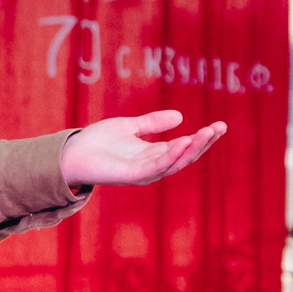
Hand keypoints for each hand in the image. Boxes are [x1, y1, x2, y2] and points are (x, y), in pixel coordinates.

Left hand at [60, 109, 225, 187]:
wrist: (72, 152)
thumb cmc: (98, 141)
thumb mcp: (130, 126)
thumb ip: (153, 122)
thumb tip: (180, 116)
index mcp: (154, 154)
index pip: (185, 146)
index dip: (202, 137)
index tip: (219, 125)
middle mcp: (153, 165)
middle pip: (186, 155)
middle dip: (204, 142)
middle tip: (220, 127)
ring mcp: (144, 172)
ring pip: (176, 161)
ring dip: (193, 148)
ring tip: (208, 132)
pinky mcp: (133, 175)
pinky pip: (157, 166)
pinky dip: (172, 155)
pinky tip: (184, 142)